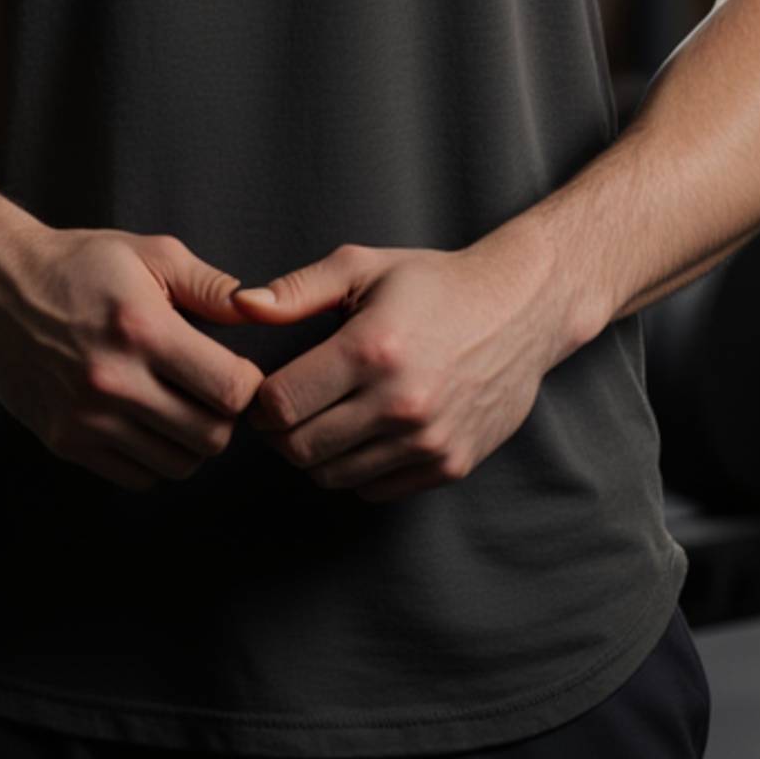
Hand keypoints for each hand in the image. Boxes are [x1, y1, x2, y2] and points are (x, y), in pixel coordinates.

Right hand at [0, 223, 266, 490]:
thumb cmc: (80, 264)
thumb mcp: (150, 253)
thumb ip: (210, 286)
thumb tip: (260, 310)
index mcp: (143, 329)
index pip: (229, 390)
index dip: (247, 384)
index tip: (237, 369)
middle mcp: (116, 382)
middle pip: (210, 438)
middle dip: (224, 417)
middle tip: (212, 393)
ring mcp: (88, 419)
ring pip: (176, 465)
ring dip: (190, 442)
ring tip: (180, 407)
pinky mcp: (66, 443)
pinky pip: (136, 477)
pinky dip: (153, 459)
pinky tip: (147, 423)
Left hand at [228, 231, 562, 502]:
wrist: (519, 310)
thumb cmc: (432, 283)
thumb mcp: (363, 267)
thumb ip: (296, 290)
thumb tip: (240, 307)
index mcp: (372, 349)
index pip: (281, 405)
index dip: (259, 402)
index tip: (264, 390)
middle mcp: (401, 402)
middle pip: (301, 449)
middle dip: (280, 433)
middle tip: (286, 410)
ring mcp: (427, 441)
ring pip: (334, 477)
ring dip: (316, 454)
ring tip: (323, 419)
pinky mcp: (449, 465)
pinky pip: (374, 490)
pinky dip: (357, 470)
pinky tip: (364, 433)